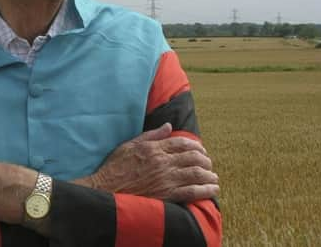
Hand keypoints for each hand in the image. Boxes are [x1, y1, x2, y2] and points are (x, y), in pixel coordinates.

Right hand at [80, 123, 218, 202]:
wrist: (106, 189)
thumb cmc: (115, 167)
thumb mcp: (129, 145)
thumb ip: (151, 135)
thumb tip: (168, 126)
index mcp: (154, 148)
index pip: (182, 143)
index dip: (196, 146)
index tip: (201, 150)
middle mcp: (162, 162)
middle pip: (193, 157)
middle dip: (205, 160)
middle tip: (209, 164)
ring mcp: (166, 179)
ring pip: (196, 173)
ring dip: (209, 174)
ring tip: (214, 177)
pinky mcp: (167, 195)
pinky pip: (192, 191)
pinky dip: (206, 190)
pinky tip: (213, 189)